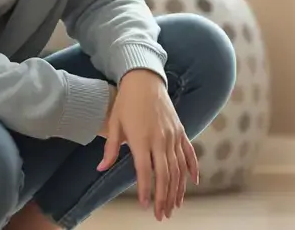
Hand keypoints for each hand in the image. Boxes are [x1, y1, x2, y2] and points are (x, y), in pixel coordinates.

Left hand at [96, 70, 199, 219]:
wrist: (144, 80)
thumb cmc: (126, 102)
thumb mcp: (114, 123)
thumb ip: (110, 148)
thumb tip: (100, 168)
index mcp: (141, 138)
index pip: (144, 170)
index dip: (145, 189)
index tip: (144, 205)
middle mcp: (160, 139)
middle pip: (165, 174)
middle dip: (163, 197)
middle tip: (161, 215)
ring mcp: (172, 135)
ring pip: (178, 168)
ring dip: (178, 189)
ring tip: (175, 206)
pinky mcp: (180, 130)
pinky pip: (189, 153)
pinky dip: (192, 168)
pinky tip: (193, 182)